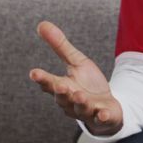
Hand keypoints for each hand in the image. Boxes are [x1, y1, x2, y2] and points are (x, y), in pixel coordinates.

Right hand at [29, 21, 123, 135]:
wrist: (108, 106)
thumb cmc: (88, 84)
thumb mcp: (76, 61)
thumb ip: (59, 46)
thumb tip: (41, 24)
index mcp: (63, 87)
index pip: (49, 83)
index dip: (42, 78)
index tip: (34, 73)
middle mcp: (71, 101)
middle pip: (63, 97)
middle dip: (61, 92)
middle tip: (59, 85)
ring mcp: (87, 110)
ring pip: (80, 108)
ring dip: (80, 102)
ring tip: (80, 95)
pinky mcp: (102, 116)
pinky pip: (102, 118)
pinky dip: (102, 116)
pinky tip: (103, 114)